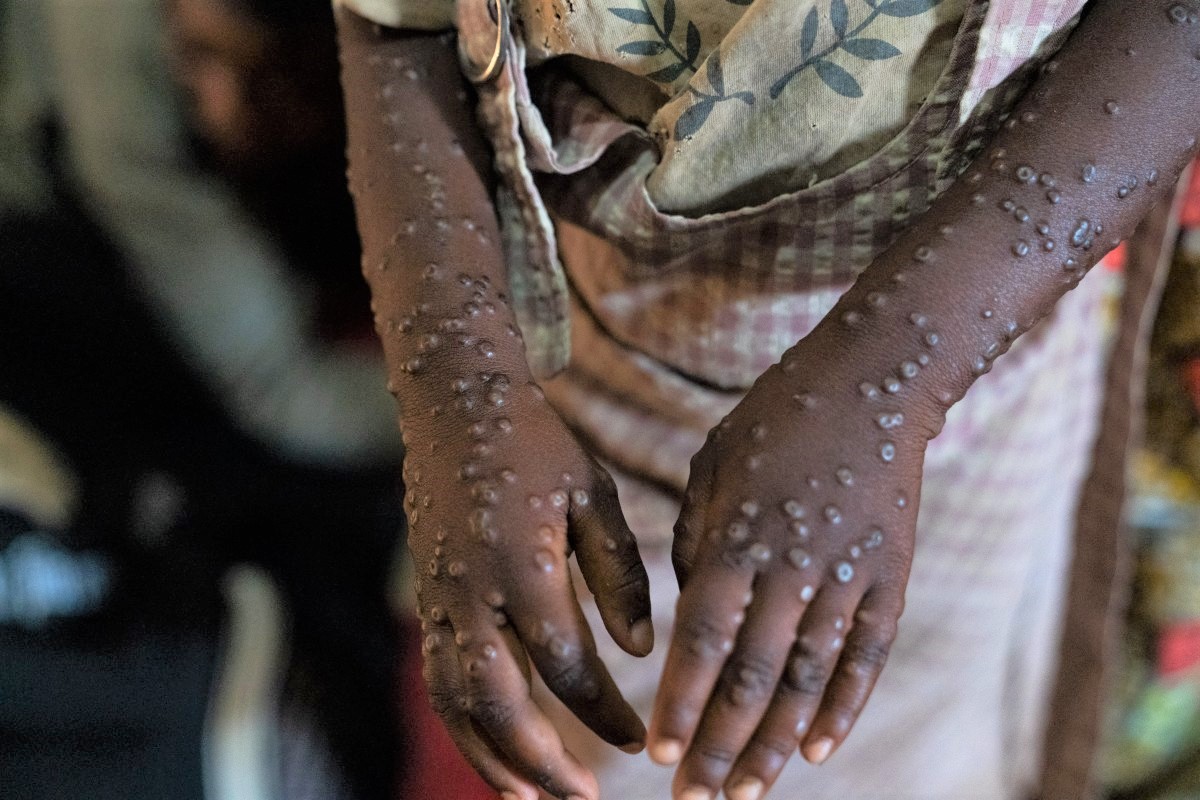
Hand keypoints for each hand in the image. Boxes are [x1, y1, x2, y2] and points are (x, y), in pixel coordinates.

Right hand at [406, 370, 652, 799]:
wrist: (455, 406)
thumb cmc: (536, 444)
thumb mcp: (594, 494)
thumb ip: (620, 573)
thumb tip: (640, 649)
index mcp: (524, 565)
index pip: (568, 668)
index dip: (607, 713)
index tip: (643, 740)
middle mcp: (473, 593)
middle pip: (501, 704)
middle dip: (543, 763)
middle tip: (584, 798)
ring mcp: (440, 599)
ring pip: (456, 702)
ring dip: (492, 758)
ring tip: (531, 796)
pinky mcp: (427, 598)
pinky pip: (439, 678)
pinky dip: (463, 723)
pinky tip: (492, 746)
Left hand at [648, 337, 928, 799]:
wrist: (872, 382)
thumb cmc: (775, 419)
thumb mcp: (712, 465)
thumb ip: (697, 542)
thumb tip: (691, 613)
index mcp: (738, 535)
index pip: (704, 640)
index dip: (682, 702)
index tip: (659, 755)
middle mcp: (792, 565)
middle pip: (753, 676)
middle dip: (719, 743)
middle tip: (694, 799)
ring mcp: (847, 574)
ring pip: (808, 677)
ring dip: (776, 742)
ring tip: (747, 791)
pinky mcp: (890, 577)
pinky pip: (866, 655)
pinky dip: (844, 706)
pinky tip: (820, 751)